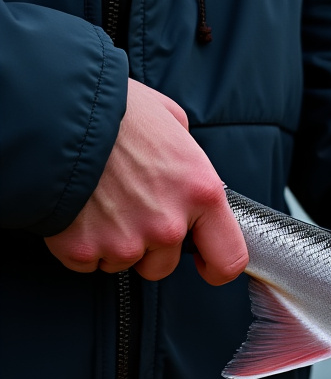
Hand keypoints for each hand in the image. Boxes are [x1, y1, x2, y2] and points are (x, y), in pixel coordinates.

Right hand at [44, 79, 247, 283]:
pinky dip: (79, 244)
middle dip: (147, 247)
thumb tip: (187, 175)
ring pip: (123, 263)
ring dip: (111, 242)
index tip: (203, 264)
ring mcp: (125, 241)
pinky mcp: (82, 250)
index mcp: (201, 192)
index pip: (228, 259)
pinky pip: (86, 263)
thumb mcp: (172, 122)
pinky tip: (76, 211)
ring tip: (98, 201)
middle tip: (127, 209)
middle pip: (163, 266)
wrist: (53, 111)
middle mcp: (168, 224)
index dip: (215, 267)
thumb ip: (189, 159)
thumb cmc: (115, 110)